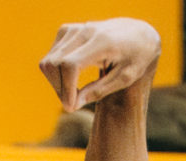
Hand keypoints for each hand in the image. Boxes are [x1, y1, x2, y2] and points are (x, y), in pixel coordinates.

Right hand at [39, 17, 161, 110]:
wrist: (137, 34)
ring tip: (73, 95)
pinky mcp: (67, 30)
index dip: (67, 90)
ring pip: (48, 62)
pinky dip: (55, 73)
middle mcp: (85, 31)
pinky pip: (50, 57)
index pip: (71, 65)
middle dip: (60, 90)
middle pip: (55, 64)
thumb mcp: (125, 78)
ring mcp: (73, 29)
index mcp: (102, 42)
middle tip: (73, 105)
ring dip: (56, 83)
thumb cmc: (135, 58)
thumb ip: (99, 90)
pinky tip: (70, 81)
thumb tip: (73, 104)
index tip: (72, 107)